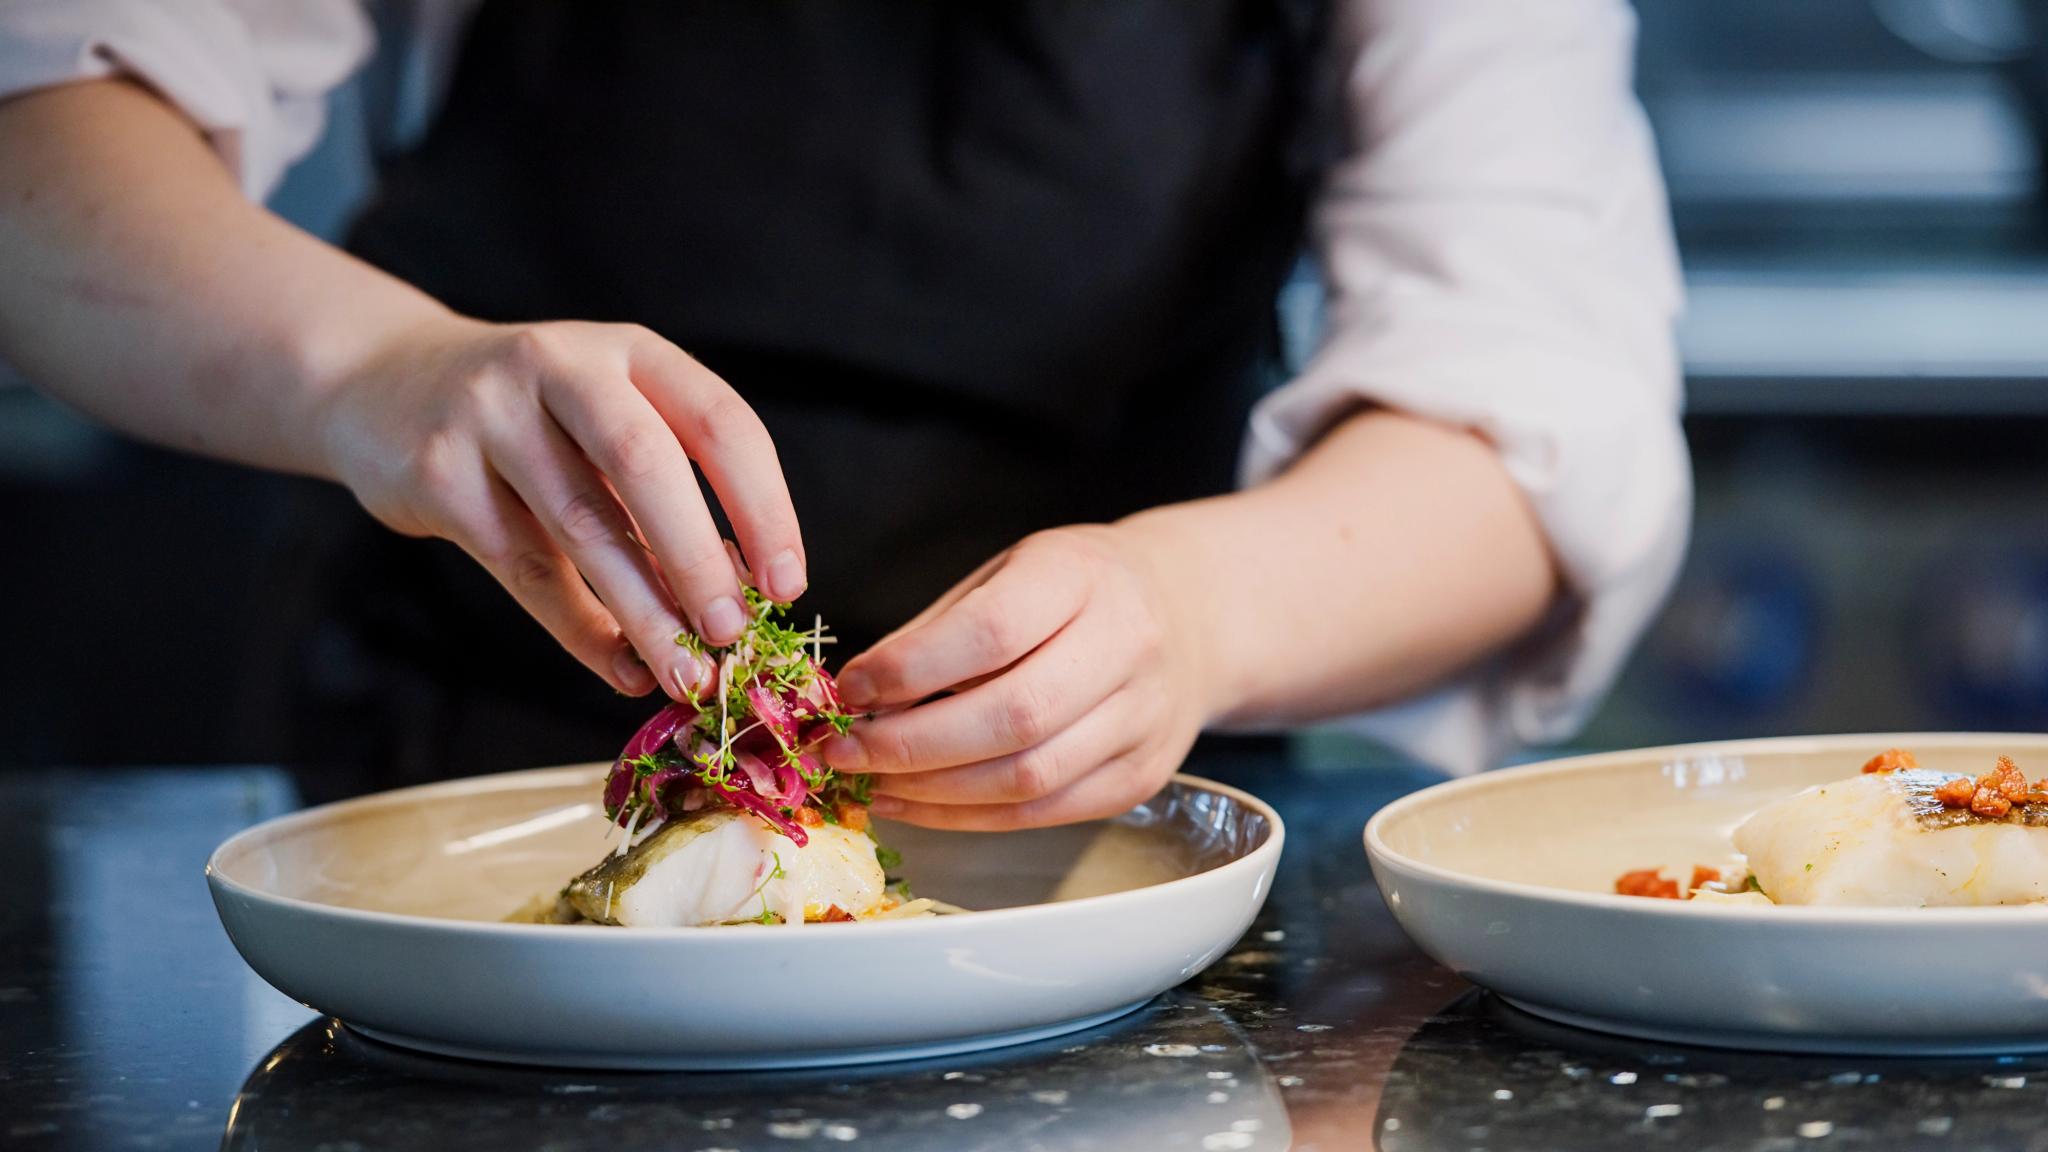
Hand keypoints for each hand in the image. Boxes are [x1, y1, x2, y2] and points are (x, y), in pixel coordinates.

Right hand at [317, 316, 804, 697]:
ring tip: (688, 672)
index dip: (763, 506)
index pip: (719, 420)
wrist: (383, 383)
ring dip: (644, 611)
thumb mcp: (605, 421)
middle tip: (734, 633)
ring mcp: (491, 414)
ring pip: (582, 525)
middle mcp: (562, 366)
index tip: (786, 583)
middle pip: (645, 463)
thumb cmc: (531, 419)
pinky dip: (580, 629)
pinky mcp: (438, 472)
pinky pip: (524, 566)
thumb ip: (667, 490)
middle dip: (697, 558)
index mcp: (629, 350)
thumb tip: (737, 591)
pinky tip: (621, 668)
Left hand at [822, 524, 1218, 829]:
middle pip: (1013, 716)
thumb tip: (856, 693)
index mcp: (1082, 577)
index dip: (913, 668)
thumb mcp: (1009, 574)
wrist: (1190, 616)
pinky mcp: (1140, 777)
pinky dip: (971, 817)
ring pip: (1029, 777)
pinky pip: (1045, 812)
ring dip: (934, 792)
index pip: (993, 631)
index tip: (852, 686)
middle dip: (912, 745)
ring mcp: (1142, 719)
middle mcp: (1126, 646)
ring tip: (872, 782)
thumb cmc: (1076, 591)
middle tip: (844, 750)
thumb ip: (938, 631)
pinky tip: (920, 805)